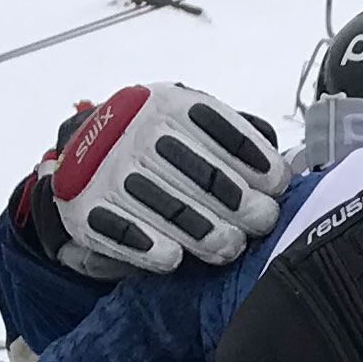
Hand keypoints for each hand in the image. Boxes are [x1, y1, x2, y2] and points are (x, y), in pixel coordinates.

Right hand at [43, 83, 289, 275]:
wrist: (83, 165)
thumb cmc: (162, 153)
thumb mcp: (193, 131)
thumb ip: (236, 140)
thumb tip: (282, 167)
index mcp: (165, 103)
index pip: (216, 127)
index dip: (254, 159)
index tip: (277, 186)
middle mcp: (131, 128)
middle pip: (198, 172)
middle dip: (239, 202)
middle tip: (261, 221)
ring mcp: (102, 166)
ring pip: (167, 206)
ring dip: (206, 232)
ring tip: (231, 245)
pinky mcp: (81, 204)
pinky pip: (121, 231)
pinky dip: (149, 248)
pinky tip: (174, 258)